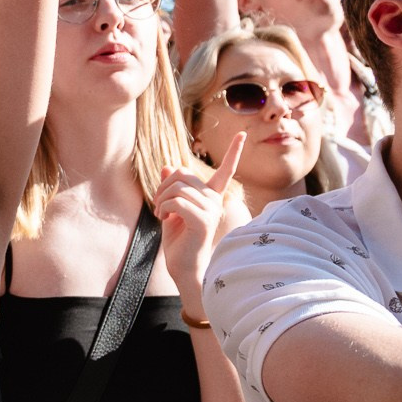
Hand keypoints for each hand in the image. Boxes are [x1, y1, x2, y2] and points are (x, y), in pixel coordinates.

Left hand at [154, 135, 246, 322]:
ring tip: (161, 214)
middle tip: (158, 205)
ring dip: (161, 199)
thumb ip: (171, 188)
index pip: (226, 171)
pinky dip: (163, 207)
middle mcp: (215, 200)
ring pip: (177, 187)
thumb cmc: (178, 240)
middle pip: (182, 173)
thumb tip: (168, 165)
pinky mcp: (203, 220)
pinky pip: (177, 201)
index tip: (242, 134)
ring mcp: (211, 210)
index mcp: (211, 196)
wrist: (182, 266)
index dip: (234, 152)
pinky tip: (163, 219)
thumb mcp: (170, 209)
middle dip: (163, 186)